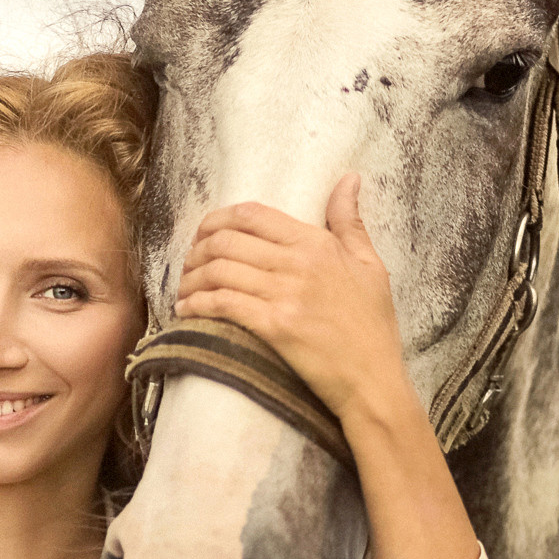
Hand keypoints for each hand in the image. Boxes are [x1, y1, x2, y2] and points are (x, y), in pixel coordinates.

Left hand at [173, 174, 411, 428]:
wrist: (374, 379)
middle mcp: (298, 263)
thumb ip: (350, 221)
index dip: (217, 219)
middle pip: (227, 241)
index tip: (204, 234)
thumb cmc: (373, 325)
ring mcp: (285, 295)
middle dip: (196, 250)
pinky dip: (196, 304)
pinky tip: (187, 310)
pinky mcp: (275, 326)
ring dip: (190, 279)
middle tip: (189, 265)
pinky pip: (222, 304)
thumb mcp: (370, 265)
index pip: (252, 215)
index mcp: (317, 244)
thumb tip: (348, 178)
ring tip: (184, 290)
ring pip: (218, 271)